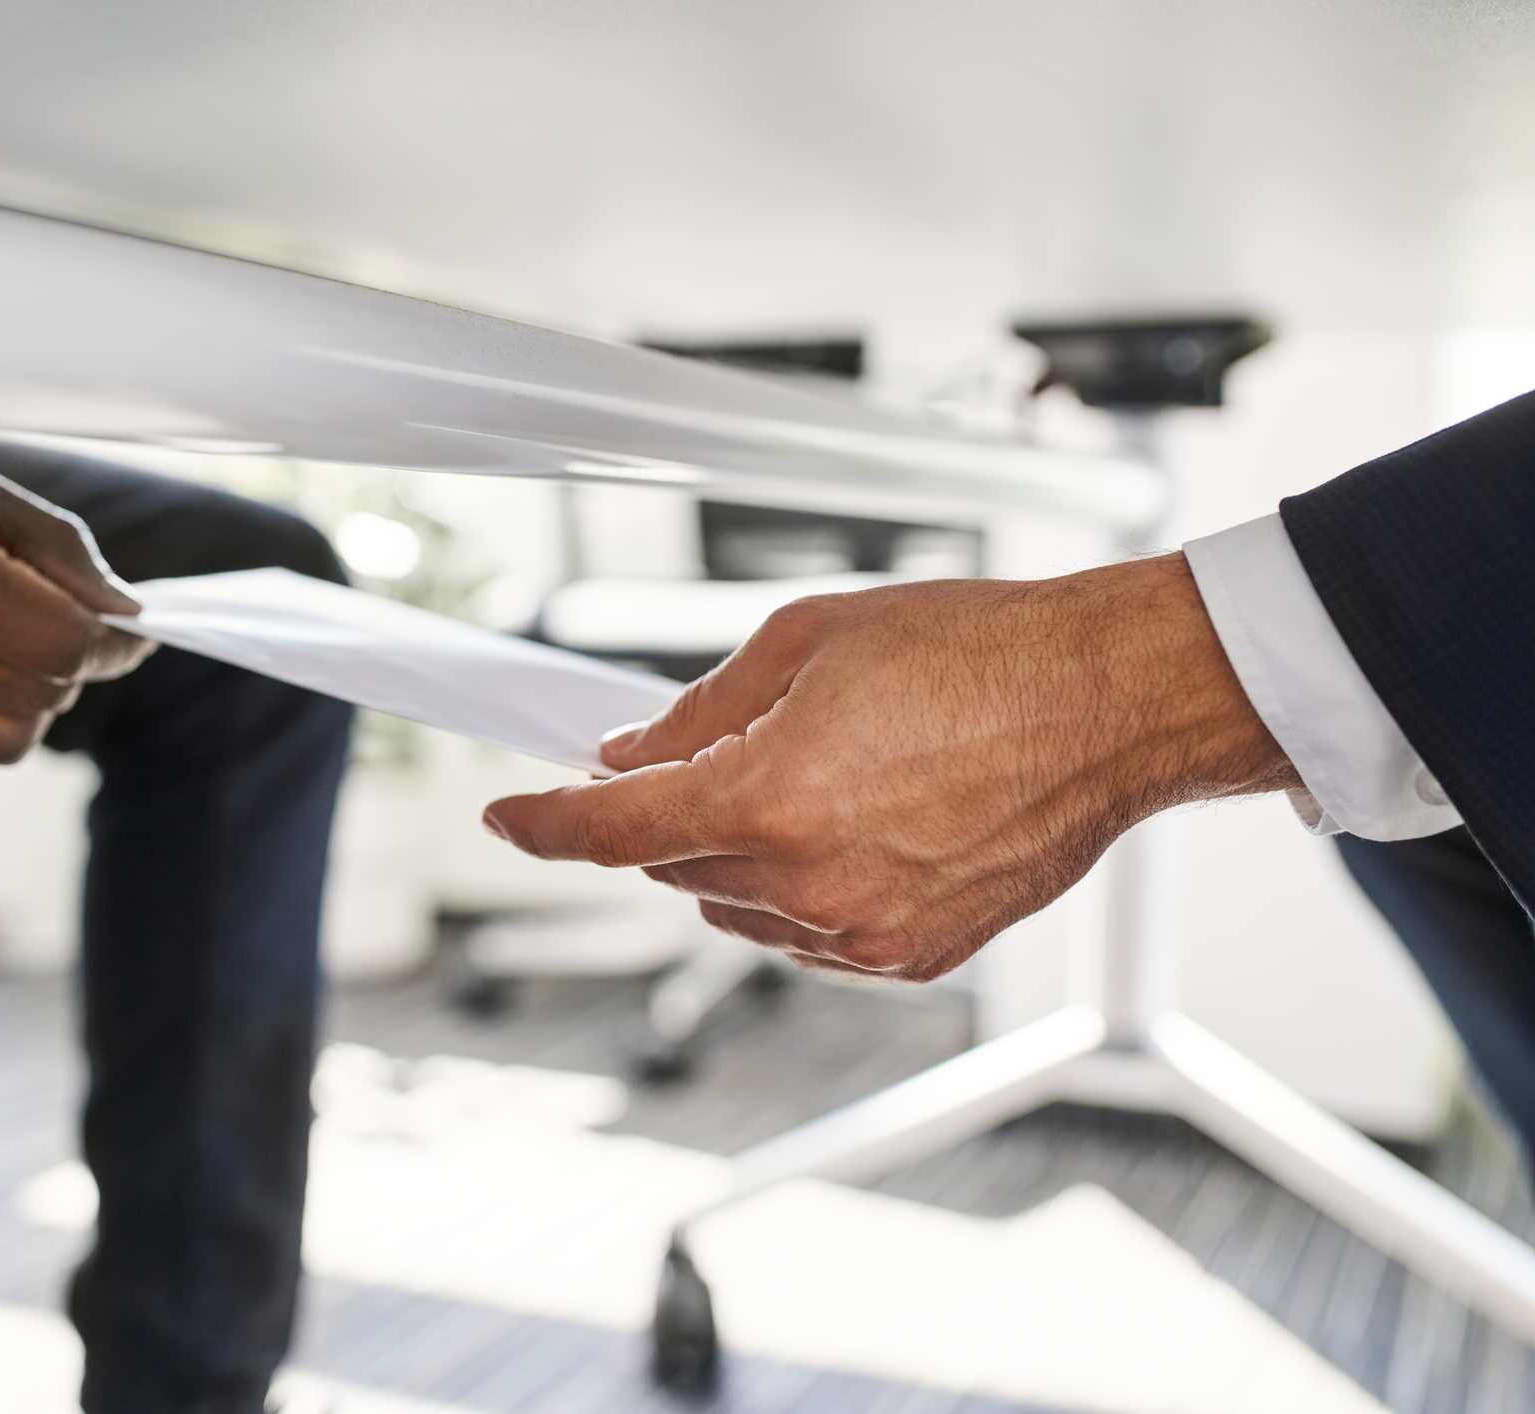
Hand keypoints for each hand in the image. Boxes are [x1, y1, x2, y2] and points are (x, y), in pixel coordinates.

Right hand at [0, 423, 153, 776]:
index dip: (113, 640)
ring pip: (3, 744)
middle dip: (73, 664)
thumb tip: (122, 611)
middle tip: (58, 620)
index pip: (68, 647)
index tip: (126, 627)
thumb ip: (57, 551)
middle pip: (45, 700)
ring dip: (29, 704)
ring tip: (7, 648)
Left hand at [482, 555, 1296, 980]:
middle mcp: (809, 883)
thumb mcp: (808, 640)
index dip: (544, 825)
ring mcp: (862, 932)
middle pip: (670, 869)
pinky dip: (797, 890)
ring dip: (732, 854)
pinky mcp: (909, 957)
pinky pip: (807, 936)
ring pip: (734, 908)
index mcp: (770, 798)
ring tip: (812, 776)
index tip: (512, 816)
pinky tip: (853, 825)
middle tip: (707, 755)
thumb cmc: (980, 654)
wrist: (1108, 703)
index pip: (613, 834)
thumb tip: (635, 753)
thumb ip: (699, 711)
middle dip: (667, 814)